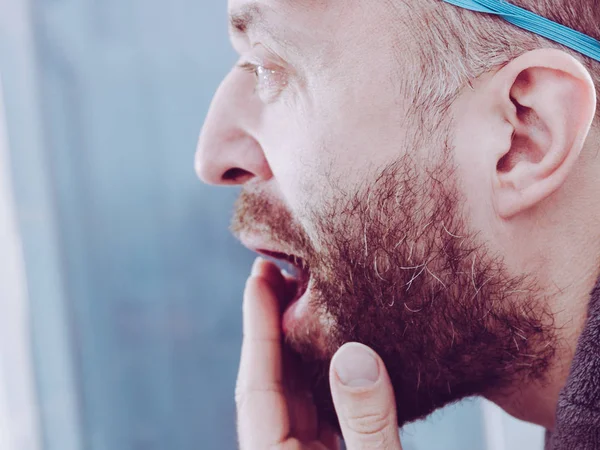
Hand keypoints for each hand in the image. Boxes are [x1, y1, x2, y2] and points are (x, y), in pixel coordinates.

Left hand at [236, 258, 402, 449]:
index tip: (259, 277)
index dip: (258, 326)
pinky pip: (317, 408)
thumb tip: (355, 355)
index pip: (258, 386)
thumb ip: (365, 421)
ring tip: (305, 294)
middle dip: (274, 324)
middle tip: (279, 269)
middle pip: (271, 381)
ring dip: (298, 345)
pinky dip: (322, 372)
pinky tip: (335, 343)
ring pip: (294, 392)